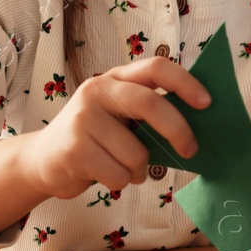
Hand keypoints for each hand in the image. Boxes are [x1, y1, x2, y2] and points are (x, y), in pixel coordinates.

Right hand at [28, 57, 210, 199]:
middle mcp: (98, 91)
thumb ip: (149, 112)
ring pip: (136, 152)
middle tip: (190, 150)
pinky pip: (119, 173)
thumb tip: (199, 124)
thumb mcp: (120, 116)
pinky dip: (122, 181)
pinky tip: (107, 175)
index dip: (185, 83)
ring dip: (140, 169)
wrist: (43, 159)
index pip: (156, 68)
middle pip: (150, 105)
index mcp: (116, 78)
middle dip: (178, 131)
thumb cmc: (95, 138)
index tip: (207, 103)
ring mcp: (83, 118)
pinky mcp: (74, 148)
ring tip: (126, 168)